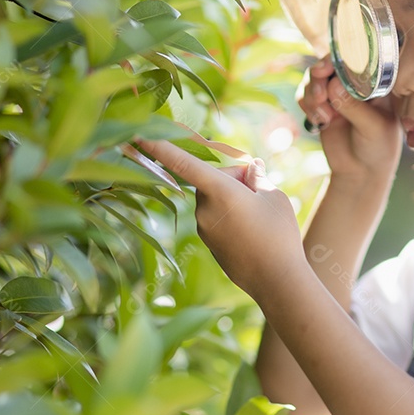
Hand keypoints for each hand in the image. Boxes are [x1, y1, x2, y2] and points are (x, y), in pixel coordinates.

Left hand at [135, 139, 304, 302]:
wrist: (276, 281)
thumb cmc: (279, 234)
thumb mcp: (275, 196)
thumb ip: (258, 177)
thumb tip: (251, 168)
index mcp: (219, 190)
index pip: (182, 162)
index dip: (158, 146)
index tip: (134, 133)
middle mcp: (204, 208)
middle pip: (212, 179)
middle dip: (232, 178)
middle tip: (259, 190)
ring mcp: (204, 227)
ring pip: (214, 198)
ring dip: (231, 198)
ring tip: (260, 216)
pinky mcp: (208, 242)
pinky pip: (216, 217)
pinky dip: (230, 216)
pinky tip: (252, 230)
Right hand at [296, 56, 402, 186]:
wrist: (361, 173)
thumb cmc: (378, 149)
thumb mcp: (372, 127)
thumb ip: (354, 106)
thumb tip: (334, 84)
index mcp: (377, 82)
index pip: (358, 59)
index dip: (340, 58)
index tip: (327, 68)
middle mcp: (355, 83)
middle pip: (330, 63)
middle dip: (320, 75)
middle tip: (320, 94)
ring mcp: (337, 93)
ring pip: (314, 78)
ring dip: (312, 93)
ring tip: (323, 116)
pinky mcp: (322, 105)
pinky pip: (305, 94)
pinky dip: (307, 105)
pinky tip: (320, 121)